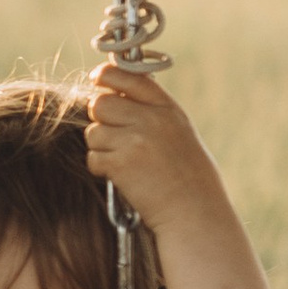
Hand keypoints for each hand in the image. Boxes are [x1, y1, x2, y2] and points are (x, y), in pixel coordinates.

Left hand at [82, 64, 271, 288]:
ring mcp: (135, 141)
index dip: (106, 76)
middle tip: (111, 135)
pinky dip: (100, 168)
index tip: (97, 79)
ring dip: (100, 147)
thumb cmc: (188, 176)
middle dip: (99, 118)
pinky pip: (93, 157)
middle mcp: (151, 120)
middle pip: (101, 103)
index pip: (128, 76)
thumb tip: (118, 92)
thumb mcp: (179, 133)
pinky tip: (120, 177)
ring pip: (93, 132)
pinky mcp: (120, 165)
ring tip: (123, 162)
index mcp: (167, 109)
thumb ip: (153, 111)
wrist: (194, 212)